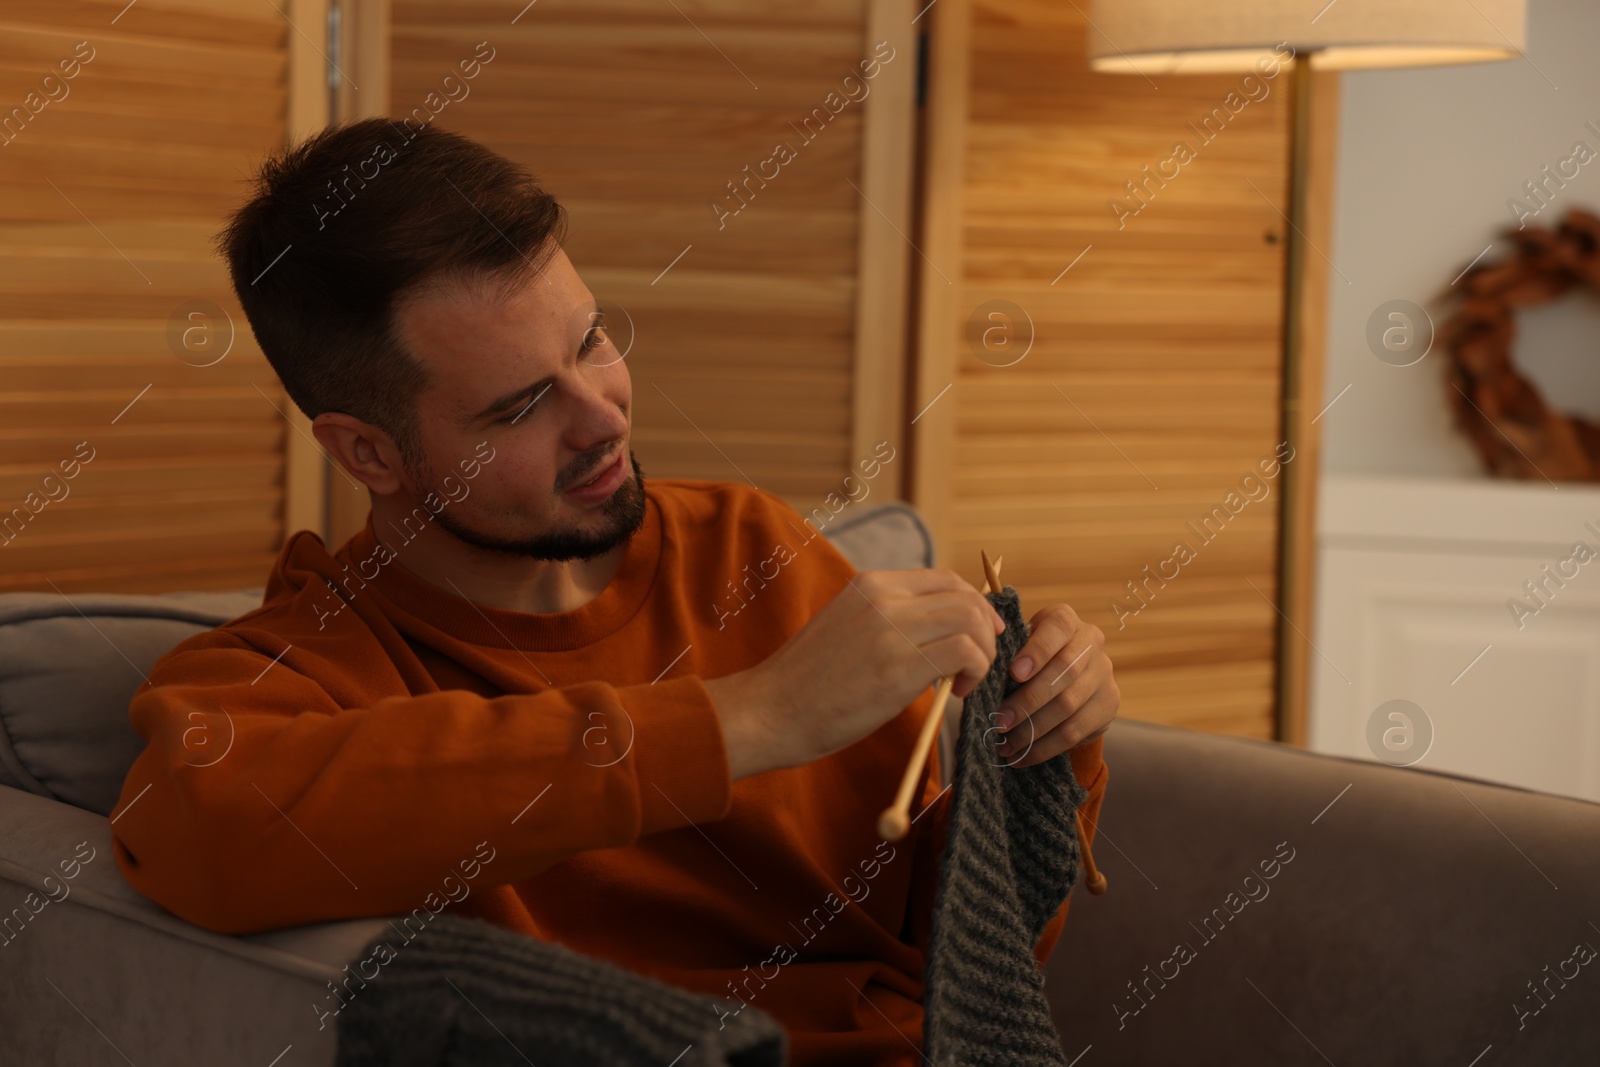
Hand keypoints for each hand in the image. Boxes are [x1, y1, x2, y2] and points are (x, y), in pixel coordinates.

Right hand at [705, 569, 1005, 779]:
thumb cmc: (806, 684)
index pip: (944, 579)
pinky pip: (966, 651)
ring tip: (964, 682)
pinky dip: (975, 671)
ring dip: (983, 653)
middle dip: (985, 631)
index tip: (978, 637)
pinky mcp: (900, 664)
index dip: (973, 607)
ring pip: (972, 619)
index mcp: (871, 584)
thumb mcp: (848, 629)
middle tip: (977, 665)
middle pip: (965, 597)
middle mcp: (883, 596)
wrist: (769, 711)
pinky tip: (957, 693)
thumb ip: (889, 620)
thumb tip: (938, 632)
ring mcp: (892, 627)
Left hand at [991, 603, 1118, 767]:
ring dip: (1032, 730)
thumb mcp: (1020, 645)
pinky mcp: (1108, 705)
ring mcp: (1104, 674)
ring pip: (1068, 706)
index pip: (1057, 628)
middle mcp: (1091, 642)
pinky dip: (1044, 748)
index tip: (1013, 673)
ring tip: (1005, 745)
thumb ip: (1006, 652)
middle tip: (1000, 722)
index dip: (1037, 651)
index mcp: (1065, 620)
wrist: (1068, 677)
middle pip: (1064, 672)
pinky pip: (1075, 732)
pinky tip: (1020, 757)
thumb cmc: (1029, 657)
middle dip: (1027, 700)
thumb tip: (979, 676)